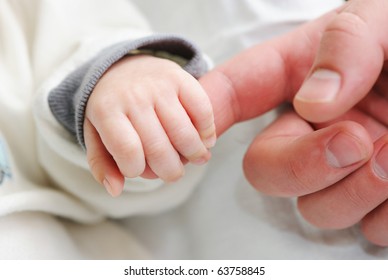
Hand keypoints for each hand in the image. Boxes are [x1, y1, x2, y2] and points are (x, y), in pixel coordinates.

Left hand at [84, 55, 214, 196]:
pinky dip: (208, 131)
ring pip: (184, 133)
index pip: (128, 152)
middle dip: (171, 171)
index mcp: (106, 110)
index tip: (139, 170)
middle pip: (159, 148)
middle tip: (174, 174)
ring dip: (195, 154)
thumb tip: (116, 190)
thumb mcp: (96, 133)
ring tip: (197, 159)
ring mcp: (159, 85)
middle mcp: (133, 95)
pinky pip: (202, 110)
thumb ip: (101, 163)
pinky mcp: (181, 78)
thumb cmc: (112, 108)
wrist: (123, 67)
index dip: (137, 170)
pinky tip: (206, 140)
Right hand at [201, 0, 387, 245]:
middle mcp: (312, 128)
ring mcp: (343, 168)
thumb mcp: (382, 15)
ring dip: (356, 192)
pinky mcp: (378, 198)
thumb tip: (315, 103)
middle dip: (304, 168)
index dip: (204, 109)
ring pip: (316, 209)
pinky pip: (367, 229)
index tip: (196, 126)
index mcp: (300, 77)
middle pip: (266, 172)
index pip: (235, 92)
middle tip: (355, 142)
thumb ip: (348, 44)